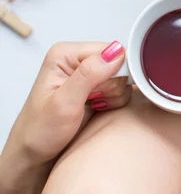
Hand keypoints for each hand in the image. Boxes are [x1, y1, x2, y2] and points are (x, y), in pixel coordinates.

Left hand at [0, 41, 130, 192]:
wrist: (34, 155)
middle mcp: (77, 60)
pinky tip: (97, 108)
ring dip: (114, 96)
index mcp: (66, 54)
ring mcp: (87, 74)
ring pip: (122, 78)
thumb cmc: (39, 131)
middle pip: (119, 63)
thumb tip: (115, 53)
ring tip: (92, 106)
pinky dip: (114, 102)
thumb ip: (89, 75)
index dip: (115, 71)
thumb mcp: (63, 104)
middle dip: (112, 87)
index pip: (110, 50)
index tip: (100, 92)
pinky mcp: (95, 87)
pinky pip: (121, 89)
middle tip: (92, 101)